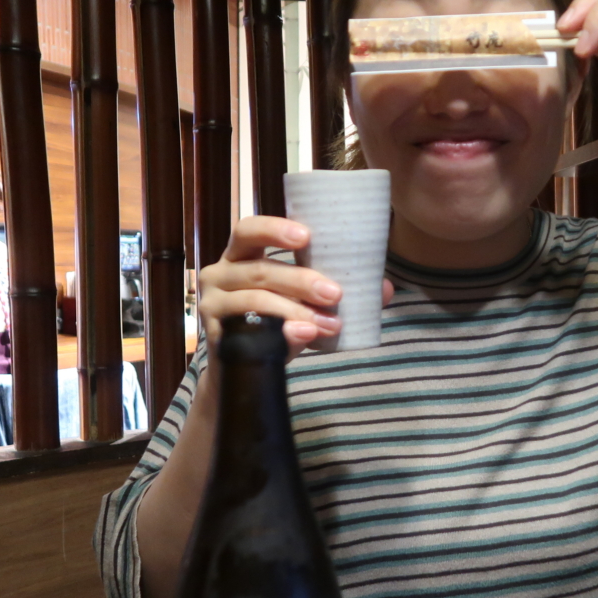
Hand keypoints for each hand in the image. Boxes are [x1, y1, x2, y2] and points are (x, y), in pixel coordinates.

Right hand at [200, 216, 394, 359]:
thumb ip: (336, 292)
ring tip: (330, 323)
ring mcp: (212, 306)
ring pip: (256, 302)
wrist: (243, 368)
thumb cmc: (275, 322)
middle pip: (260, 270)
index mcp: (240, 256)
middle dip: (301, 281)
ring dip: (297, 311)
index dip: (274, 229)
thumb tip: (385, 289)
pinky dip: (281, 333)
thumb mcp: (303, 301)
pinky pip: (248, 332)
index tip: (307, 236)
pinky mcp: (214, 336)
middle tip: (335, 293)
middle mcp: (220, 275)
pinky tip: (304, 336)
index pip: (249, 230)